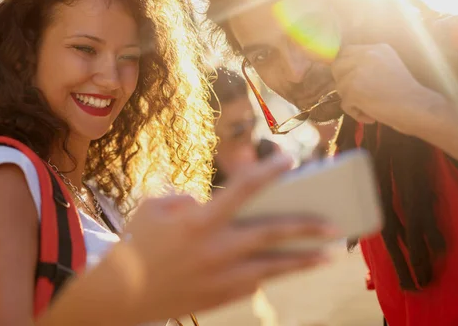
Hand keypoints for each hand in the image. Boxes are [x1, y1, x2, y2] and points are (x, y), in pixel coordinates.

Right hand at [115, 154, 332, 322]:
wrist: (122, 296)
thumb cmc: (138, 246)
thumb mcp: (154, 209)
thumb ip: (187, 200)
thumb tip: (213, 204)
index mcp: (198, 221)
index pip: (241, 190)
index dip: (268, 173)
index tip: (290, 160)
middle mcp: (215, 248)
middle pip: (270, 234)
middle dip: (306, 227)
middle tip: (334, 222)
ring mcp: (221, 276)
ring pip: (273, 267)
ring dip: (304, 259)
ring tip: (330, 253)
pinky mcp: (221, 297)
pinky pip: (256, 282)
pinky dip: (276, 272)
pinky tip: (293, 266)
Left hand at [331, 44, 439, 131]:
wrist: (417, 108)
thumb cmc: (406, 93)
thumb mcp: (388, 66)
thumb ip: (368, 64)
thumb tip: (343, 71)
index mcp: (377, 48)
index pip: (346, 51)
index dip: (345, 67)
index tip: (351, 80)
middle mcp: (366, 55)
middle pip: (337, 66)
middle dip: (343, 82)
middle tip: (358, 95)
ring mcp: (358, 71)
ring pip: (340, 86)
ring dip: (351, 100)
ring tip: (370, 107)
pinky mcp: (353, 89)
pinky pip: (344, 103)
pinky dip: (355, 113)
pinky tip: (371, 116)